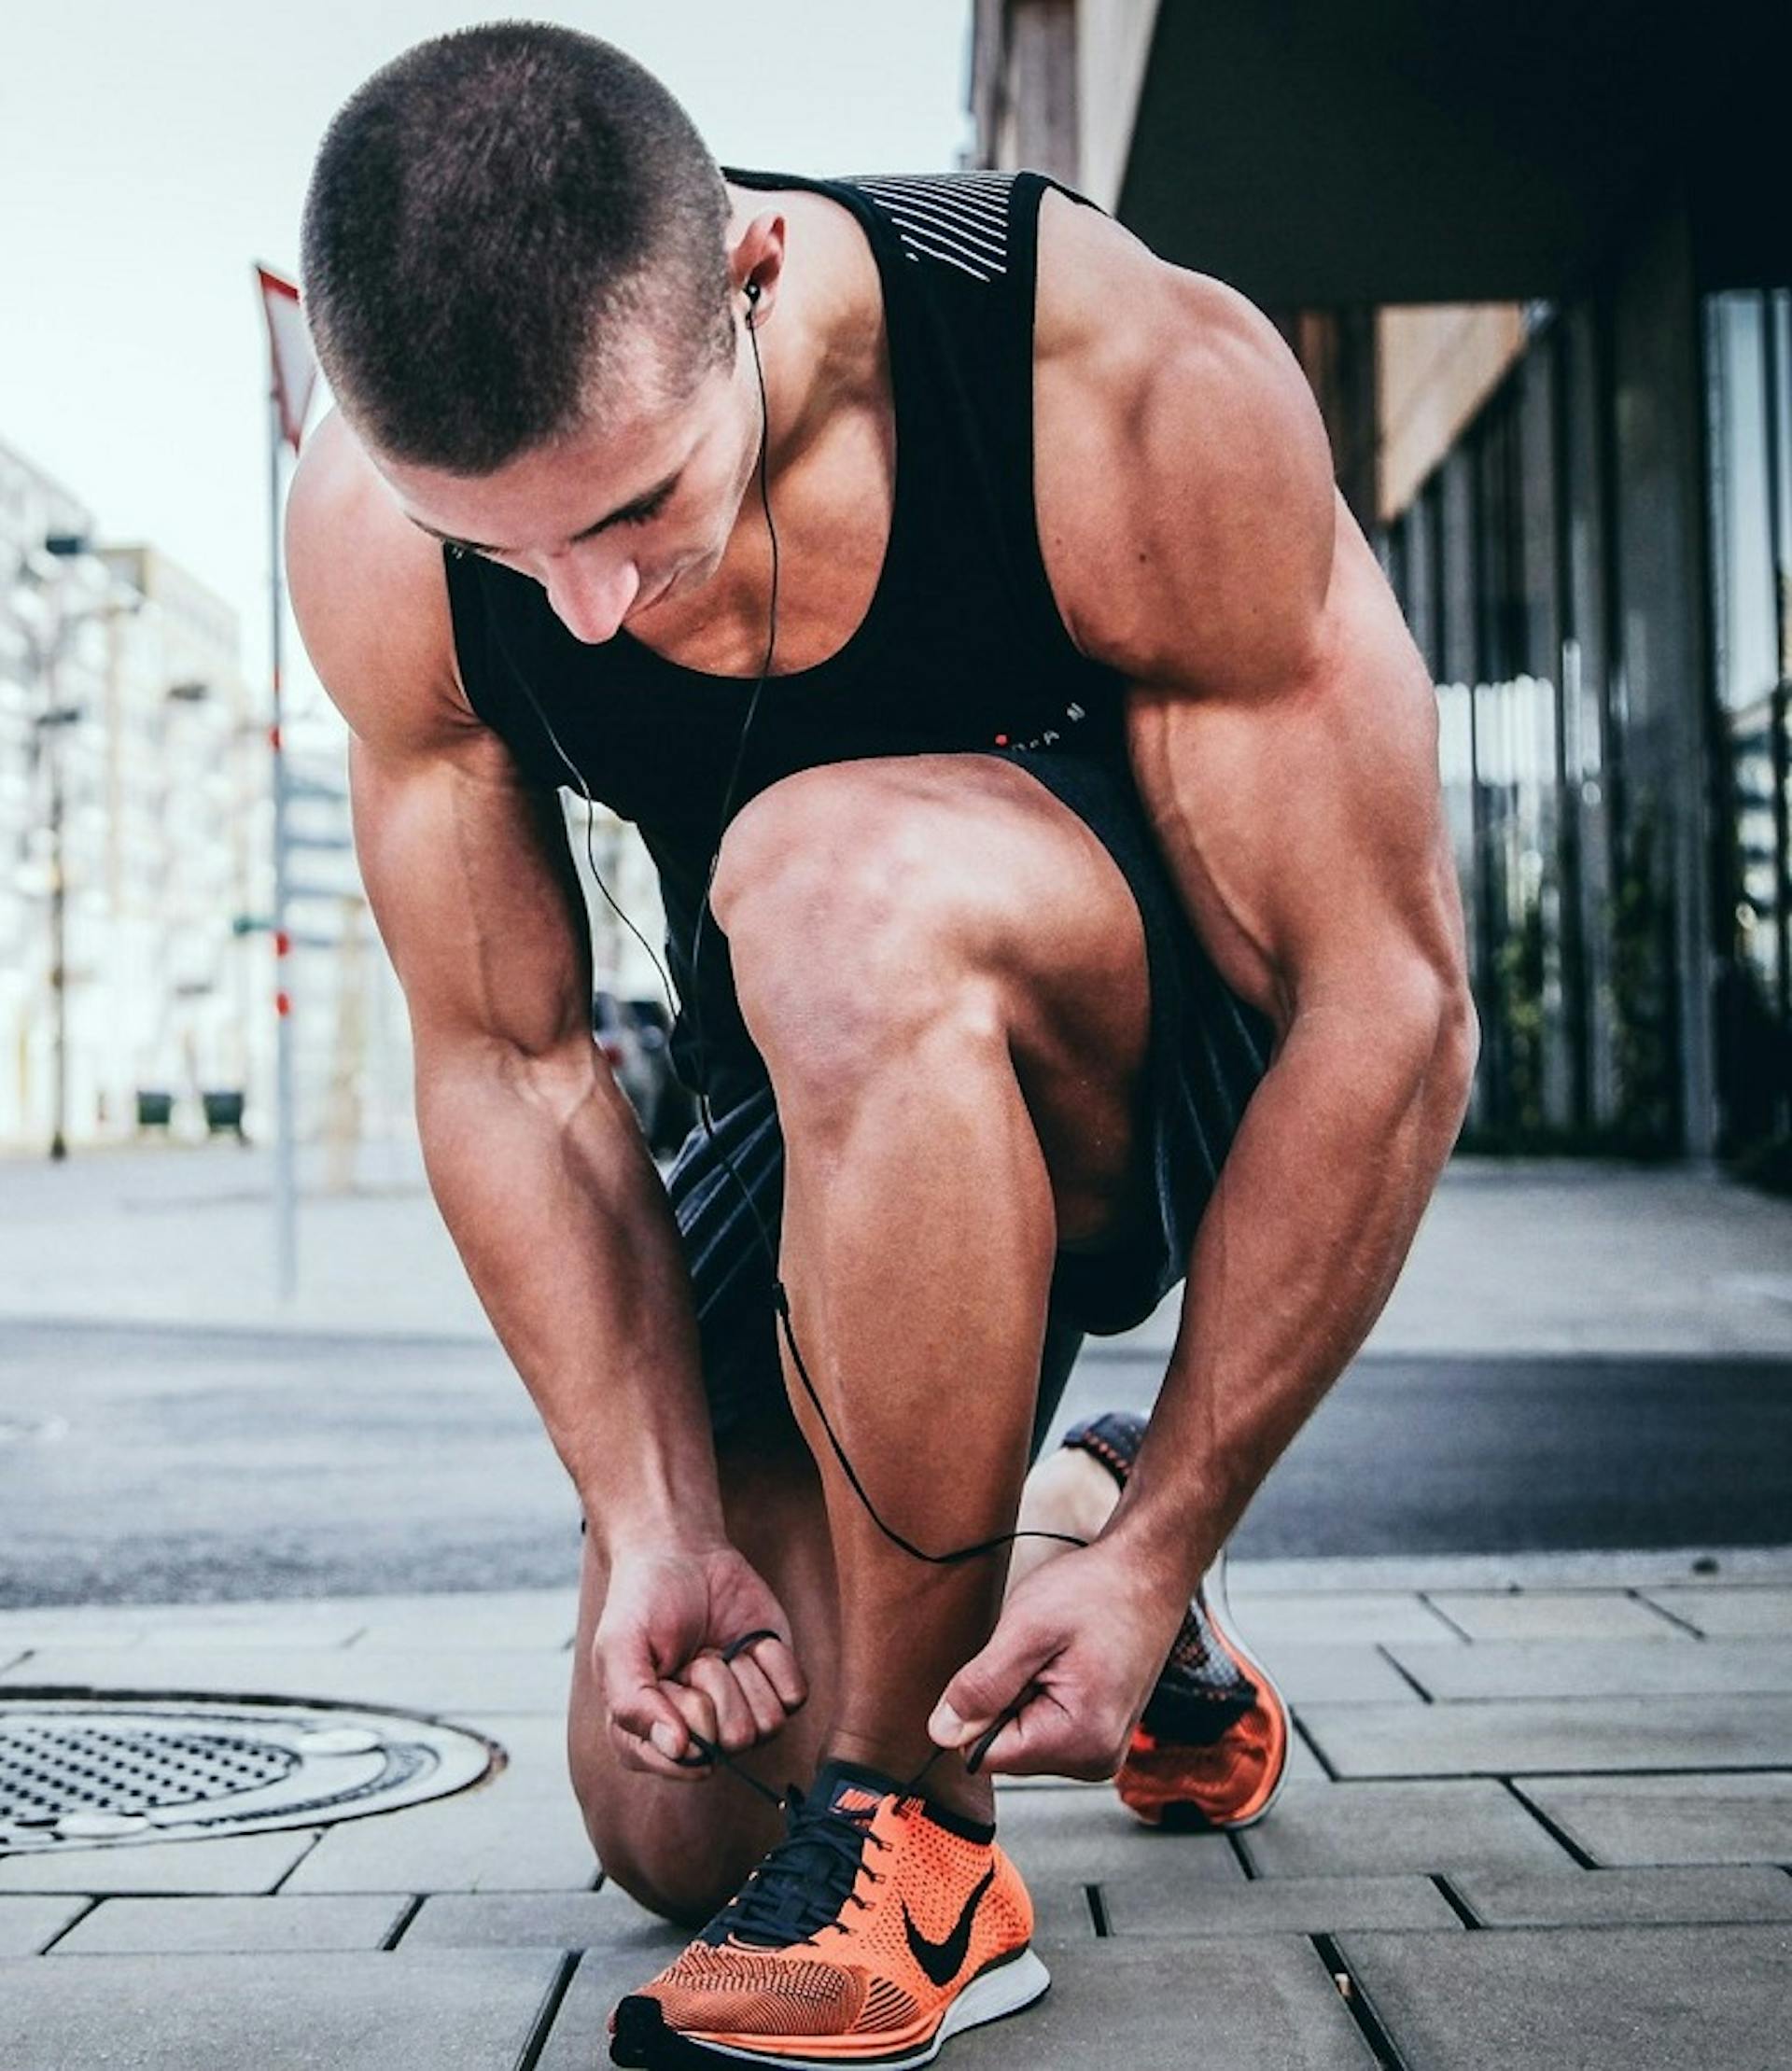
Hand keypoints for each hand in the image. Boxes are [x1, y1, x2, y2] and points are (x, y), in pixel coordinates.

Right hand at [593, 1540, 807, 1780]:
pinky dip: (774, 1662)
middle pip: (732, 1741)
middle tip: (694, 1654)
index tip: (669, 1675)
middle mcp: (700, 1737)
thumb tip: (677, 1749)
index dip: (685, 1713)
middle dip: (714, 1685)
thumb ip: (632, 1704)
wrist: (682, 1553)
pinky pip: (793, 1697)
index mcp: (650, 1741)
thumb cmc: (644, 1603)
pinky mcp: (774, 1686)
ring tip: (718, 1648)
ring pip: (767, 1725)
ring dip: (742, 1673)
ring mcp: (741, 1713)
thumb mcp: (619, 1649)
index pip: (687, 1761)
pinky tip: (749, 1641)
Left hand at [926, 1538, 1187, 1778]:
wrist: (1147, 1572)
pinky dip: (1042, 1691)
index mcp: (1080, 1742)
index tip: (1010, 1663)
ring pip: (1023, 1735)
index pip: (985, 1755)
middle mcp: (1095, 1760)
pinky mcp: (1099, 1733)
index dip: (978, 1706)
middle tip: (1039, 1652)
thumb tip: (941, 1733)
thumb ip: (982, 1686)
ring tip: (1056, 1653)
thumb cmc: (1097, 1592)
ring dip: (1023, 1692)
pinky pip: (1044, 1724)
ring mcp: (1100, 1749)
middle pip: (1006, 1748)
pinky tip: (1066, 1661)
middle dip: (1006, 1697)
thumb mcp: (1026, 1629)